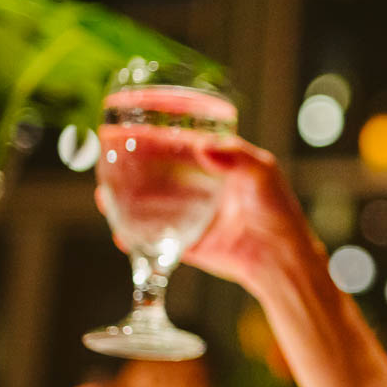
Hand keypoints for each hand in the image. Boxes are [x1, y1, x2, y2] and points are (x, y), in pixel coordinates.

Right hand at [92, 138, 324, 298]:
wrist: (282, 260)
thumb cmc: (279, 211)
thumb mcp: (263, 173)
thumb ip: (236, 157)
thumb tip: (201, 145)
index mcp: (218, 166)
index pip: (180, 144)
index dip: (156, 135)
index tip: (133, 126)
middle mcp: (201, 189)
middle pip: (158, 174)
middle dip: (131, 167)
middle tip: (108, 158)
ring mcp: (193, 217)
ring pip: (152, 206)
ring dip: (126, 201)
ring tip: (103, 194)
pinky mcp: (190, 246)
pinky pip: (158, 242)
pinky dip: (137, 238)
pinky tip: (120, 235)